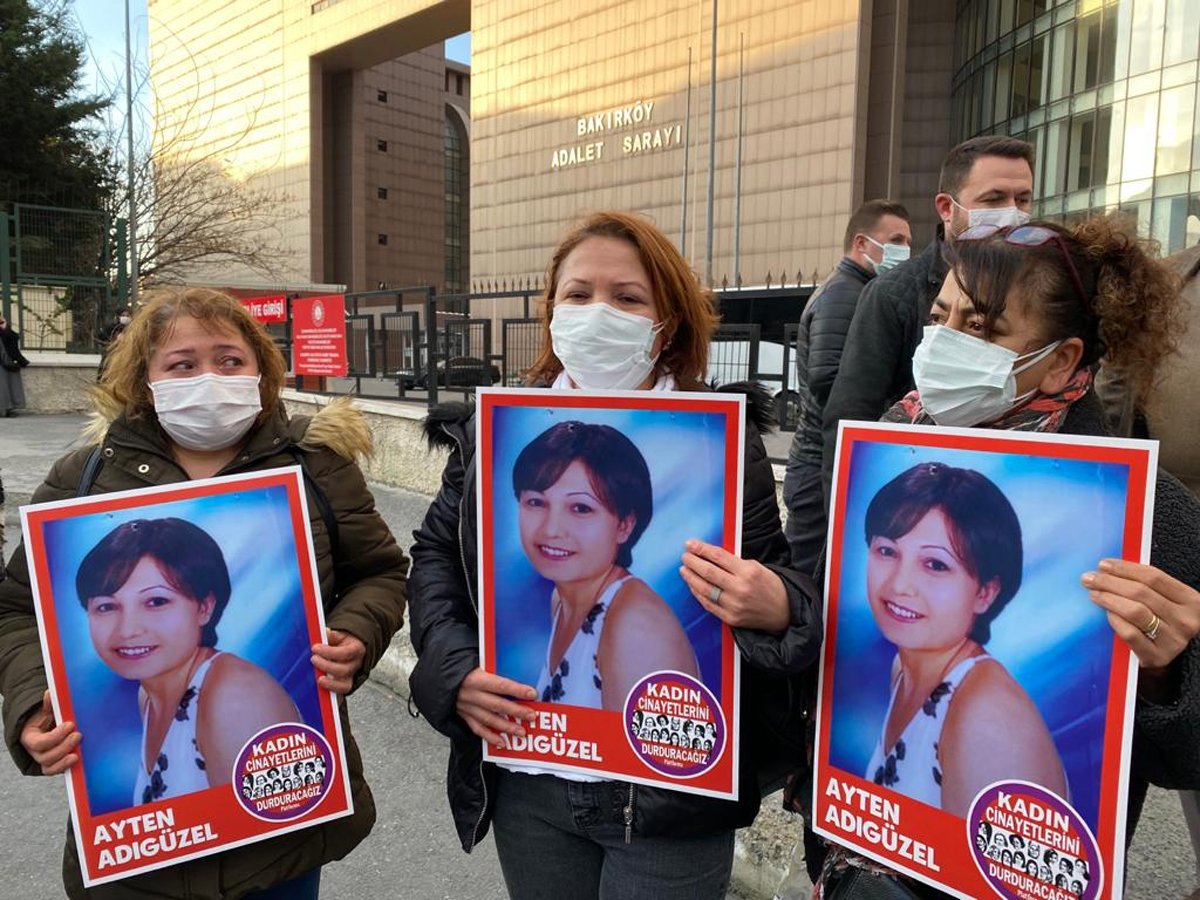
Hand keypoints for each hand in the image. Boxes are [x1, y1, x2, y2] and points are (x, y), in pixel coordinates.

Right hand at [19, 690, 80, 774]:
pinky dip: (64, 767)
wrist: (45, 728)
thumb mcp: (46, 710)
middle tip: (78, 735)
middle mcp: (34, 751)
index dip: (55, 736)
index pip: (38, 742)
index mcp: (29, 737)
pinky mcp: (52, 764)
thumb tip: (51, 693)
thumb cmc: (45, 718)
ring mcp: (42, 759)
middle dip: (63, 747)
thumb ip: (49, 704)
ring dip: (64, 760)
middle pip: (45, 756)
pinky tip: (76, 759)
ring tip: (78, 752)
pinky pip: (55, 771)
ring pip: (50, 766)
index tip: (70, 724)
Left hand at [312, 629, 366, 693]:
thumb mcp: (340, 635)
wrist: (354, 649)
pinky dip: (332, 696)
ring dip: (330, 684)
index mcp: (356, 650)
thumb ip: (331, 635)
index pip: (345, 653)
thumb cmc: (345, 642)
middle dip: (326, 666)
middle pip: (343, 670)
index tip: (315, 648)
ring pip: (344, 686)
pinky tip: (322, 695)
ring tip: (318, 679)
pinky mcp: (344, 686)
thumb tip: (323, 633)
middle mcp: (355, 665)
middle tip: (313, 659)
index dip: (329, 652)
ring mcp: (350, 677)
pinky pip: (340, 695)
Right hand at [455, 667, 537, 747]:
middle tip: (532, 716)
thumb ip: (493, 666)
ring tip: (521, 732)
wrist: (437, 676)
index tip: (532, 693)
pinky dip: (490, 737)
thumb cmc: (461, 666)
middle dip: (516, 711)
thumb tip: (514, 665)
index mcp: (475, 678)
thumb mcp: (476, 662)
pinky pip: (477, 729)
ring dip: (507, 727)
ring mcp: (466, 707)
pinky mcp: (463, 716)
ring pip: (489, 720)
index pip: (500, 685)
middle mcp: (471, 694)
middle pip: (497, 705)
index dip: (517, 690)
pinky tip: (502, 742)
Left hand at [680, 539, 789, 631]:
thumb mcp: (756, 566)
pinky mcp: (730, 618)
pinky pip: (708, 604)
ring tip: (684, 570)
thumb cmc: (770, 586)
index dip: (701, 549)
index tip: (690, 544)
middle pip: (708, 572)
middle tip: (685, 556)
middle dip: (693, 562)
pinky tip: (692, 585)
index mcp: (747, 572)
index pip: (718, 557)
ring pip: (705, 589)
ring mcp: (734, 605)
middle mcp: (739, 588)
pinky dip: (698, 594)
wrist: (784, 612)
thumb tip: (710, 555)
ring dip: (691, 578)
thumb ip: (734, 562)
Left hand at [1083, 559, 1199, 670]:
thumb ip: (1145, 585)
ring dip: (1109, 599)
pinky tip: (1106, 613)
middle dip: (1110, 582)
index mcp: (1191, 600)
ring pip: (1135, 611)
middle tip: (1090, 578)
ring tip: (1094, 594)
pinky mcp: (1157, 657)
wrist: (1165, 654)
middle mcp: (1186, 620)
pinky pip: (1130, 633)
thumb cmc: (1162, 622)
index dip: (1125, 568)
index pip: (1154, 577)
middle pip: (1141, 592)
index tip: (1103, 565)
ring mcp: (1173, 640)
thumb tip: (1109, 568)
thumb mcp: (1163, 601)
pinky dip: (1115, 620)